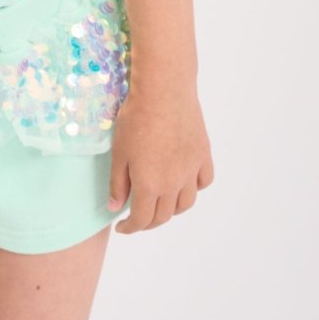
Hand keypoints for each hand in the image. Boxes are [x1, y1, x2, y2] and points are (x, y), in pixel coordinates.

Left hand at [106, 79, 213, 233]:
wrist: (164, 91)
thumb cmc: (135, 119)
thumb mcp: (119, 153)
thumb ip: (118, 184)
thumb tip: (115, 208)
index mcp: (150, 185)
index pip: (142, 220)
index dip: (130, 228)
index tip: (122, 227)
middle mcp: (174, 184)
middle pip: (164, 216)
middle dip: (148, 222)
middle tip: (137, 217)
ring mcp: (192, 170)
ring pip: (186, 203)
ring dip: (172, 209)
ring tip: (160, 203)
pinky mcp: (203, 155)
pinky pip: (203, 182)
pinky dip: (194, 188)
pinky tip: (183, 183)